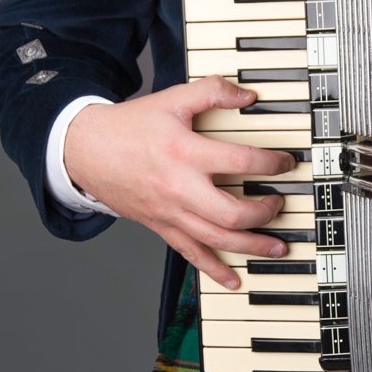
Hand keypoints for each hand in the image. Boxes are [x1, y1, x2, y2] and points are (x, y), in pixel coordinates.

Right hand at [63, 77, 296, 288]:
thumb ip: (211, 92)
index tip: (285, 164)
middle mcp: (180, 188)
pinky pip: (191, 254)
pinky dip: (214, 269)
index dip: (271, 163)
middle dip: (265, 213)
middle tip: (279, 203)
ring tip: (276, 247)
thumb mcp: (172, 99)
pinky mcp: (162, 227)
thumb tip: (247, 95)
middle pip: (232, 213)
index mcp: (186, 153)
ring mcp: (171, 212)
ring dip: (252, 247)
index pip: (240, 162)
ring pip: (217, 240)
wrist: (86, 151)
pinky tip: (232, 279)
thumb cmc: (129, 127)